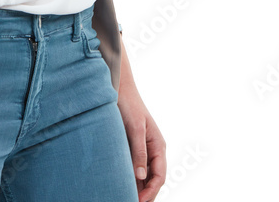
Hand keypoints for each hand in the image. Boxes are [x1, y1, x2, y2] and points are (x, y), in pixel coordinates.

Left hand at [117, 48, 166, 200]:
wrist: (119, 88)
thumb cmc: (129, 105)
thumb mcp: (135, 128)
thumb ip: (139, 152)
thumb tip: (142, 177)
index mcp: (158, 145)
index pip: (160, 176)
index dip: (151, 192)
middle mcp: (153, 150)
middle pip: (153, 179)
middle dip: (146, 194)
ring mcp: (143, 149)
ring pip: (144, 176)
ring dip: (138, 188)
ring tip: (125, 197)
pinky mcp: (133, 147)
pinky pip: (135, 168)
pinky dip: (131, 179)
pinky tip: (122, 185)